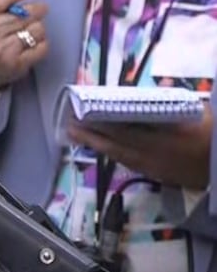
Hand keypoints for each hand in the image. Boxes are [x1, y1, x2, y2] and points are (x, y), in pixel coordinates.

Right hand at [0, 0, 51, 117]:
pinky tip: (28, 45)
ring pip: (39, 28)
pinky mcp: (16, 64)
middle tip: (28, 15)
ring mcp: (2, 49)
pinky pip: (43, 47)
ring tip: (25, 32)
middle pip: (31, 11)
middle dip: (35, 11)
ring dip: (37, 29)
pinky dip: (41, 45)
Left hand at [70, 109, 214, 189]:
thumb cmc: (211, 132)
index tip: (80, 114)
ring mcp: (156, 168)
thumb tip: (148, 95)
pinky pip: (131, 165)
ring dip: (99, 146)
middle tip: (70, 126)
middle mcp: (153, 155)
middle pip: (115, 145)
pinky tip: (106, 150)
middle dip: (90, 136)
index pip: (121, 130)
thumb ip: (167, 104)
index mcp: (161, 138)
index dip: (99, 123)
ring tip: (80, 137)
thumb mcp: (193, 112)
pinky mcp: (160, 176)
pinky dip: (115, 156)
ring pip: (120, 157)